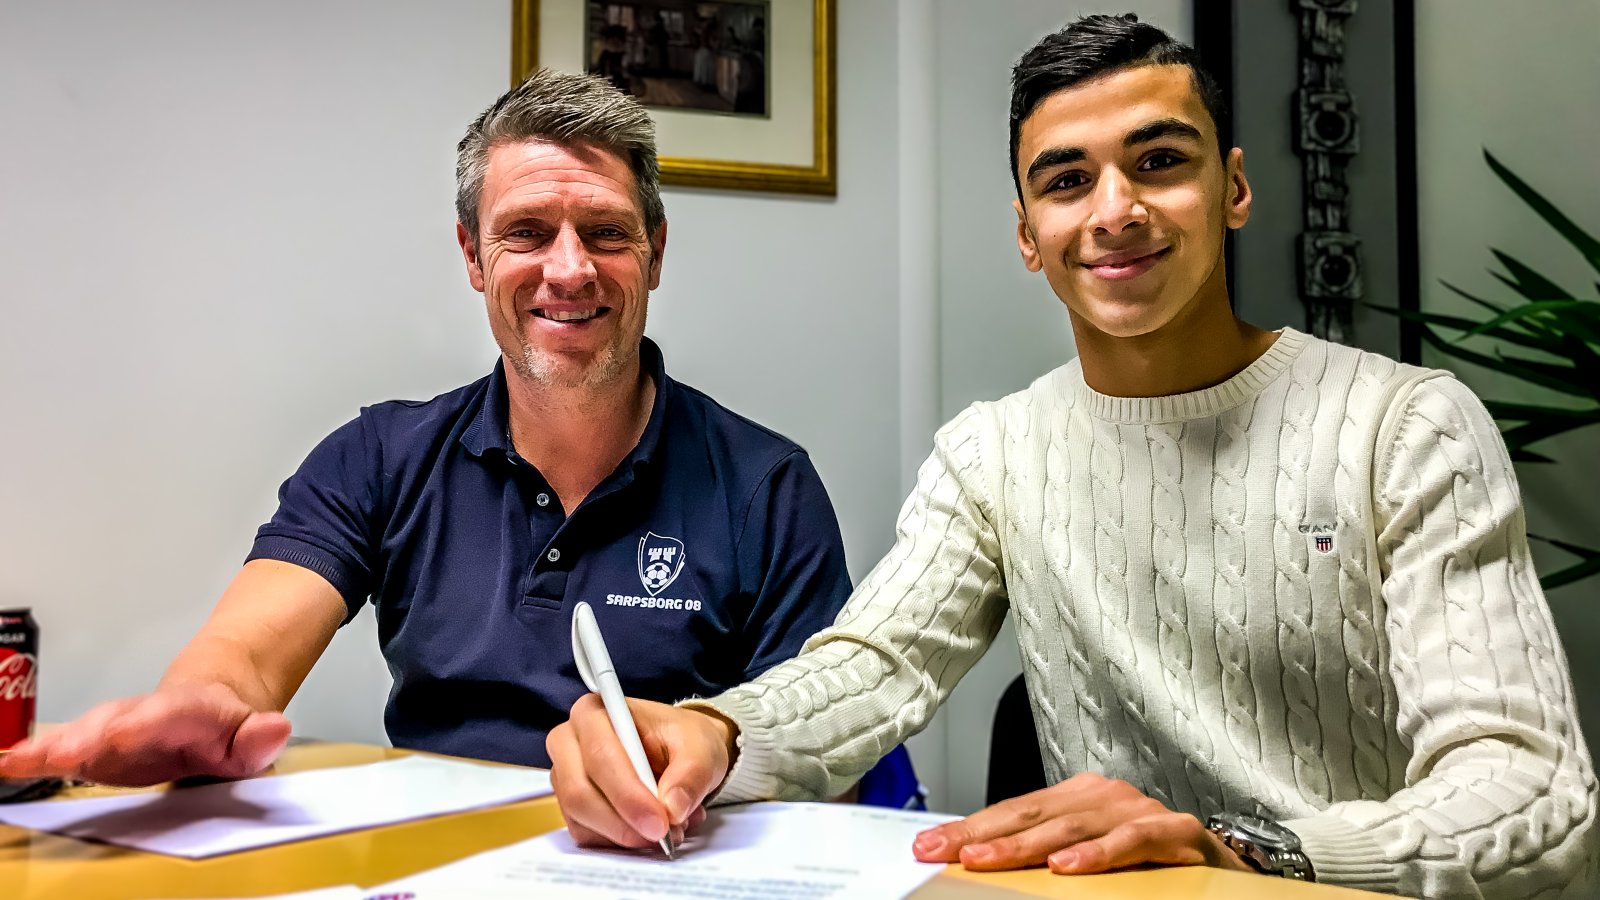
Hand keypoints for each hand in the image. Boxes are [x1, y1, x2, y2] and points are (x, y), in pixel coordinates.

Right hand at [0, 683, 288, 786]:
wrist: (210, 702)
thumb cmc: (228, 727)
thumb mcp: (254, 733)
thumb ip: (259, 737)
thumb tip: (273, 729)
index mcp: (187, 710)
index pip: (165, 714)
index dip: (142, 724)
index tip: (118, 734)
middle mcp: (145, 715)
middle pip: (113, 720)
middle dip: (85, 736)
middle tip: (54, 754)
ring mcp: (118, 729)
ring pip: (85, 732)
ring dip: (53, 747)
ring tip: (18, 761)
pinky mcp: (99, 748)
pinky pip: (68, 750)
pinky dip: (38, 758)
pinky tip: (11, 765)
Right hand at [547, 695, 736, 849]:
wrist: (682, 753)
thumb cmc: (683, 740)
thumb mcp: (701, 747)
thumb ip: (691, 774)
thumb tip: (672, 807)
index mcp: (595, 712)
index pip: (600, 756)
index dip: (627, 794)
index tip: (659, 821)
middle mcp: (570, 741)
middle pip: (580, 792)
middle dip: (624, 821)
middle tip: (662, 834)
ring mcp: (566, 775)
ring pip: (581, 818)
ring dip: (625, 834)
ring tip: (667, 829)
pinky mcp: (571, 805)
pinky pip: (585, 833)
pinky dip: (618, 841)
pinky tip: (647, 831)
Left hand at [912, 772, 1253, 875]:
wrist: (1226, 862)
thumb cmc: (1147, 861)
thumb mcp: (1085, 855)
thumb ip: (1041, 856)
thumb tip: (977, 862)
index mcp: (1075, 798)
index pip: (1011, 813)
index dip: (968, 828)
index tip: (926, 847)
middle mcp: (1103, 796)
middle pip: (1032, 816)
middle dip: (982, 835)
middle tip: (945, 852)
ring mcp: (1138, 809)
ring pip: (1074, 826)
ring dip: (1027, 847)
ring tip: (987, 861)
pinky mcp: (1175, 831)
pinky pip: (1133, 840)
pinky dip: (1099, 854)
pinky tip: (1067, 868)